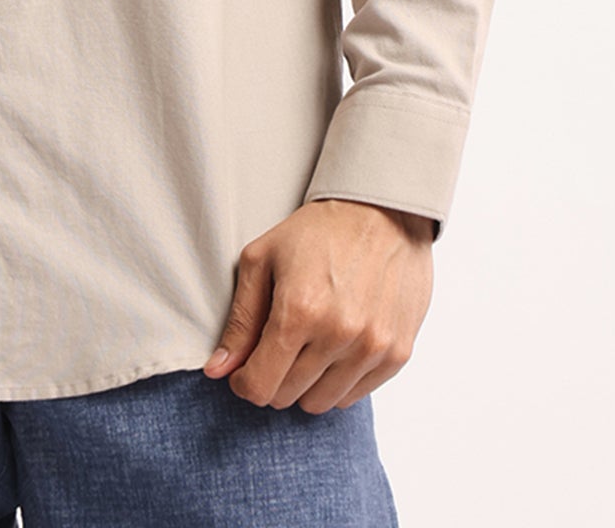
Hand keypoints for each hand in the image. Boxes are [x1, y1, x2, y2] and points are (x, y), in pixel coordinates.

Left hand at [201, 198, 434, 412]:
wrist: (383, 212)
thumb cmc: (317, 232)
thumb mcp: (262, 260)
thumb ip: (240, 321)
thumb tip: (217, 371)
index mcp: (299, 310)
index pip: (260, 385)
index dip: (244, 381)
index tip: (245, 367)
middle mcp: (338, 334)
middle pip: (287, 396)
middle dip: (273, 377)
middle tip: (277, 346)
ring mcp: (372, 347)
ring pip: (321, 403)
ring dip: (306, 383)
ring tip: (307, 344)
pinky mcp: (398, 353)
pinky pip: (355, 396)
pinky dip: (339, 380)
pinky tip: (335, 347)